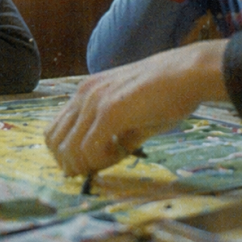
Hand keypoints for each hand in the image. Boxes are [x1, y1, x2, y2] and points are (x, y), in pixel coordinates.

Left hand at [45, 40, 228, 176]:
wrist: (187, 73)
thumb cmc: (166, 92)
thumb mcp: (132, 114)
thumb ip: (116, 134)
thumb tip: (107, 157)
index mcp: (86, 92)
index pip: (56, 131)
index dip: (68, 155)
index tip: (92, 163)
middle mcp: (83, 94)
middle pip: (54, 142)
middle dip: (72, 163)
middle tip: (98, 168)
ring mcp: (94, 101)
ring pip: (68, 149)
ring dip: (86, 164)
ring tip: (112, 159)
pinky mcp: (110, 111)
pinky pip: (89, 149)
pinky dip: (101, 161)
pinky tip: (122, 153)